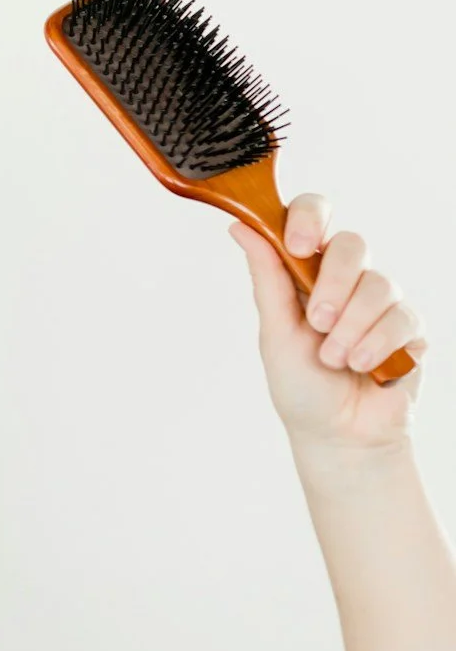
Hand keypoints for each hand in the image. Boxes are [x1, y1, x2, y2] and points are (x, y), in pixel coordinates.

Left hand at [232, 197, 426, 456]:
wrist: (339, 436)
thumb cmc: (301, 384)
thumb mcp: (274, 330)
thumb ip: (266, 277)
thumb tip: (239, 224)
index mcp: (306, 270)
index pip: (314, 215)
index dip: (308, 218)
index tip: (296, 245)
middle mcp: (346, 279)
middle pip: (352, 244)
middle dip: (333, 283)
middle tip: (317, 322)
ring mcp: (380, 302)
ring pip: (379, 283)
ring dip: (352, 325)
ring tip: (336, 358)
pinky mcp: (410, 329)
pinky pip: (403, 317)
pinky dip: (378, 343)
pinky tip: (363, 366)